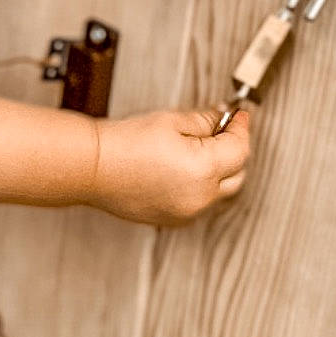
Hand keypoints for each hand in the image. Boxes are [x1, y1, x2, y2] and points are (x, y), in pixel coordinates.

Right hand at [89, 107, 251, 225]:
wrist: (93, 167)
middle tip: (222, 129)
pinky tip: (182, 168)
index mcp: (204, 170)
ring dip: (219, 171)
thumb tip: (222, 119)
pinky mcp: (173, 220)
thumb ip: (205, 121)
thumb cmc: (125, 143)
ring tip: (198, 148)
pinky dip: (200, 186)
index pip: (241, 149)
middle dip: (234, 151)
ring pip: (220, 192)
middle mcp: (200, 197)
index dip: (242, 128)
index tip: (239, 116)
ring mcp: (187, 213)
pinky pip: (199, 203)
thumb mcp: (171, 121)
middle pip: (238, 175)